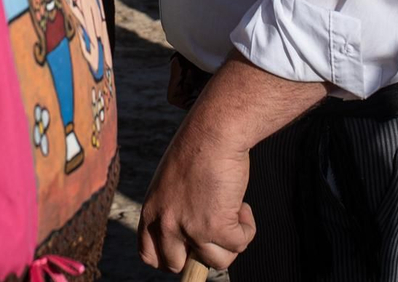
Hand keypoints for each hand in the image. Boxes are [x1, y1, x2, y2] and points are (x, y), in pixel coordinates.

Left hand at [139, 116, 256, 272]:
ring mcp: (190, 228)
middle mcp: (165, 224)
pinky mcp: (216, 227)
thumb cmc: (199, 147)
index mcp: (151, 211)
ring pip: (216, 262)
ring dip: (230, 240)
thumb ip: (174, 208)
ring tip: (232, 210)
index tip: (189, 247)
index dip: (172, 256)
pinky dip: (247, 228)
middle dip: (200, 254)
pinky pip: (239, 245)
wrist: (215, 131)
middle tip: (216, 232)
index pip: (150, 256)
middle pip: (178, 266)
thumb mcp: (173, 181)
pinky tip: (243, 205)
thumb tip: (193, 234)